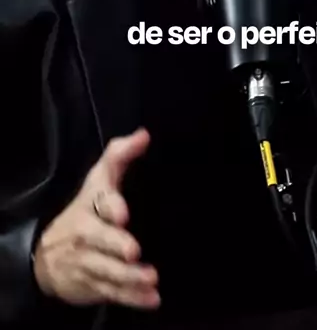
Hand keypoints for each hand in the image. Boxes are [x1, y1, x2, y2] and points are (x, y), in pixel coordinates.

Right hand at [33, 127, 159, 309]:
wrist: (48, 254)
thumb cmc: (87, 210)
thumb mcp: (99, 180)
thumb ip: (120, 156)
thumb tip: (145, 135)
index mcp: (90, 204)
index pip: (98, 201)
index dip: (110, 206)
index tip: (123, 212)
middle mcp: (86, 233)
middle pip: (98, 239)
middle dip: (115, 244)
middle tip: (134, 250)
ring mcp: (87, 261)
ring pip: (107, 270)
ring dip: (129, 276)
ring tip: (151, 278)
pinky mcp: (92, 285)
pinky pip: (112, 293)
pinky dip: (132, 298)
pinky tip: (151, 300)